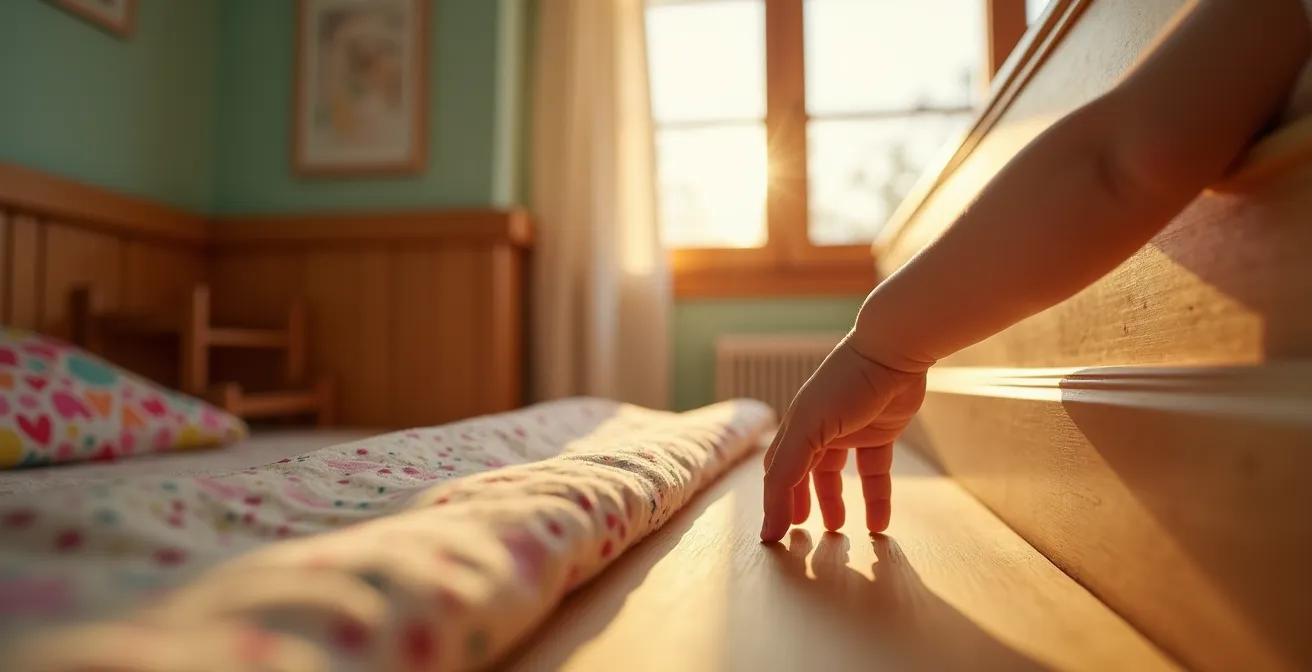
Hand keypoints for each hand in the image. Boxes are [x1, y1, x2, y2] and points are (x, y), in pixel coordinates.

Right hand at [760, 335, 926, 542]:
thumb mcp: (808, 430)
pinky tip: (879, 523)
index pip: (778, 473)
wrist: (893, 351)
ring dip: (836, 503)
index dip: (774, 503)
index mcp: (796, 427)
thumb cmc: (845, 383)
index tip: (773, 536)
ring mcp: (850, 431)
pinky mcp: (880, 433)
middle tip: (802, 534)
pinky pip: (875, 472)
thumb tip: (772, 520)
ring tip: (837, 530)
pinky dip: (876, 498)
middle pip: (804, 475)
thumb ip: (787, 474)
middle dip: (801, 503)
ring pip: (837, 476)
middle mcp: (819, 429)